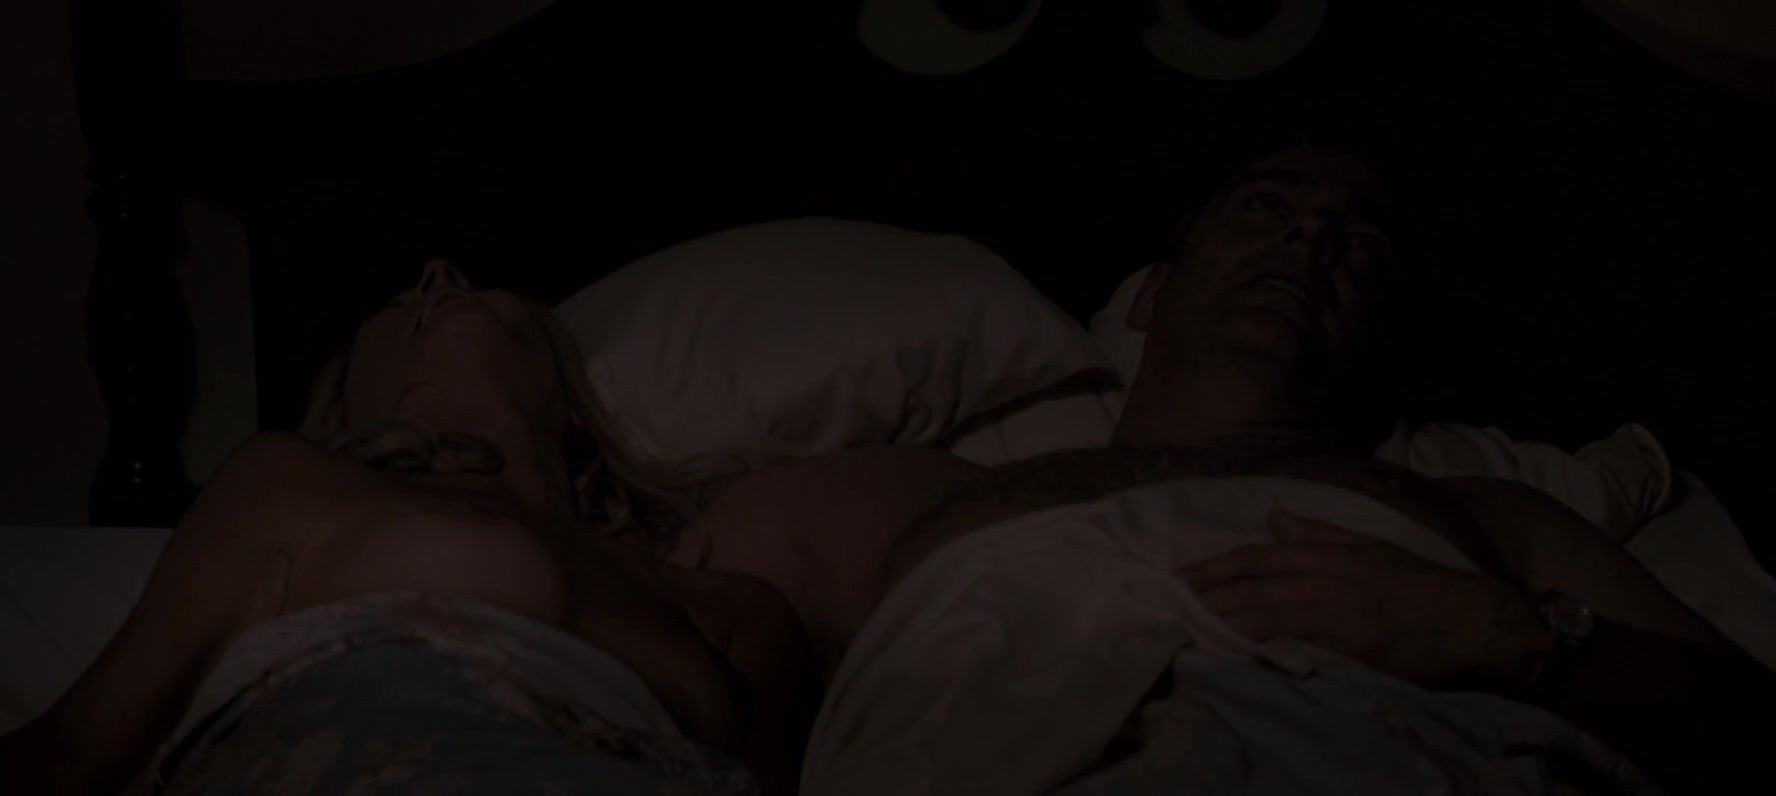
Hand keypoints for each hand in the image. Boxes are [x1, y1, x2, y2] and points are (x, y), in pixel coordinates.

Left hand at [1180, 510, 1550, 690]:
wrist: (1472, 618)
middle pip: (1249, 584)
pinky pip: (1294, 646)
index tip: (1175, 578)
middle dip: (1202, 596)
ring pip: (1263, 613)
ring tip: (1181, 629)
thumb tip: (1270, 517)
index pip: (1255, 556)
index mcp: (1328, 552)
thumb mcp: (1367, 544)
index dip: (1211, 567)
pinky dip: (1258, 648)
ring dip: (1219, 621)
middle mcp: (1326, 576)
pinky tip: (1229, 654)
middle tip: (1162, 606)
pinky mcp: (1350, 647)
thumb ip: (1316, 531)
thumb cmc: (1417, 583)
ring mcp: (1337, 612)